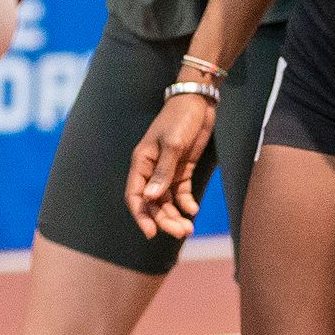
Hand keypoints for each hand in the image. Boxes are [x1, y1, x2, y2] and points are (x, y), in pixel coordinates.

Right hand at [127, 92, 215, 239]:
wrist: (199, 102)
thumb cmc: (180, 119)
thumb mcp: (172, 144)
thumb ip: (163, 172)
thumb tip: (150, 199)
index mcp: (142, 163)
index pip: (135, 196)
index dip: (141, 216)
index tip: (151, 233)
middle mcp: (152, 170)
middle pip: (153, 203)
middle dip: (165, 219)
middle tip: (181, 232)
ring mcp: (167, 170)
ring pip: (167, 200)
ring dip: (176, 215)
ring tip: (188, 229)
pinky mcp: (183, 168)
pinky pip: (181, 192)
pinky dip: (186, 203)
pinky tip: (193, 210)